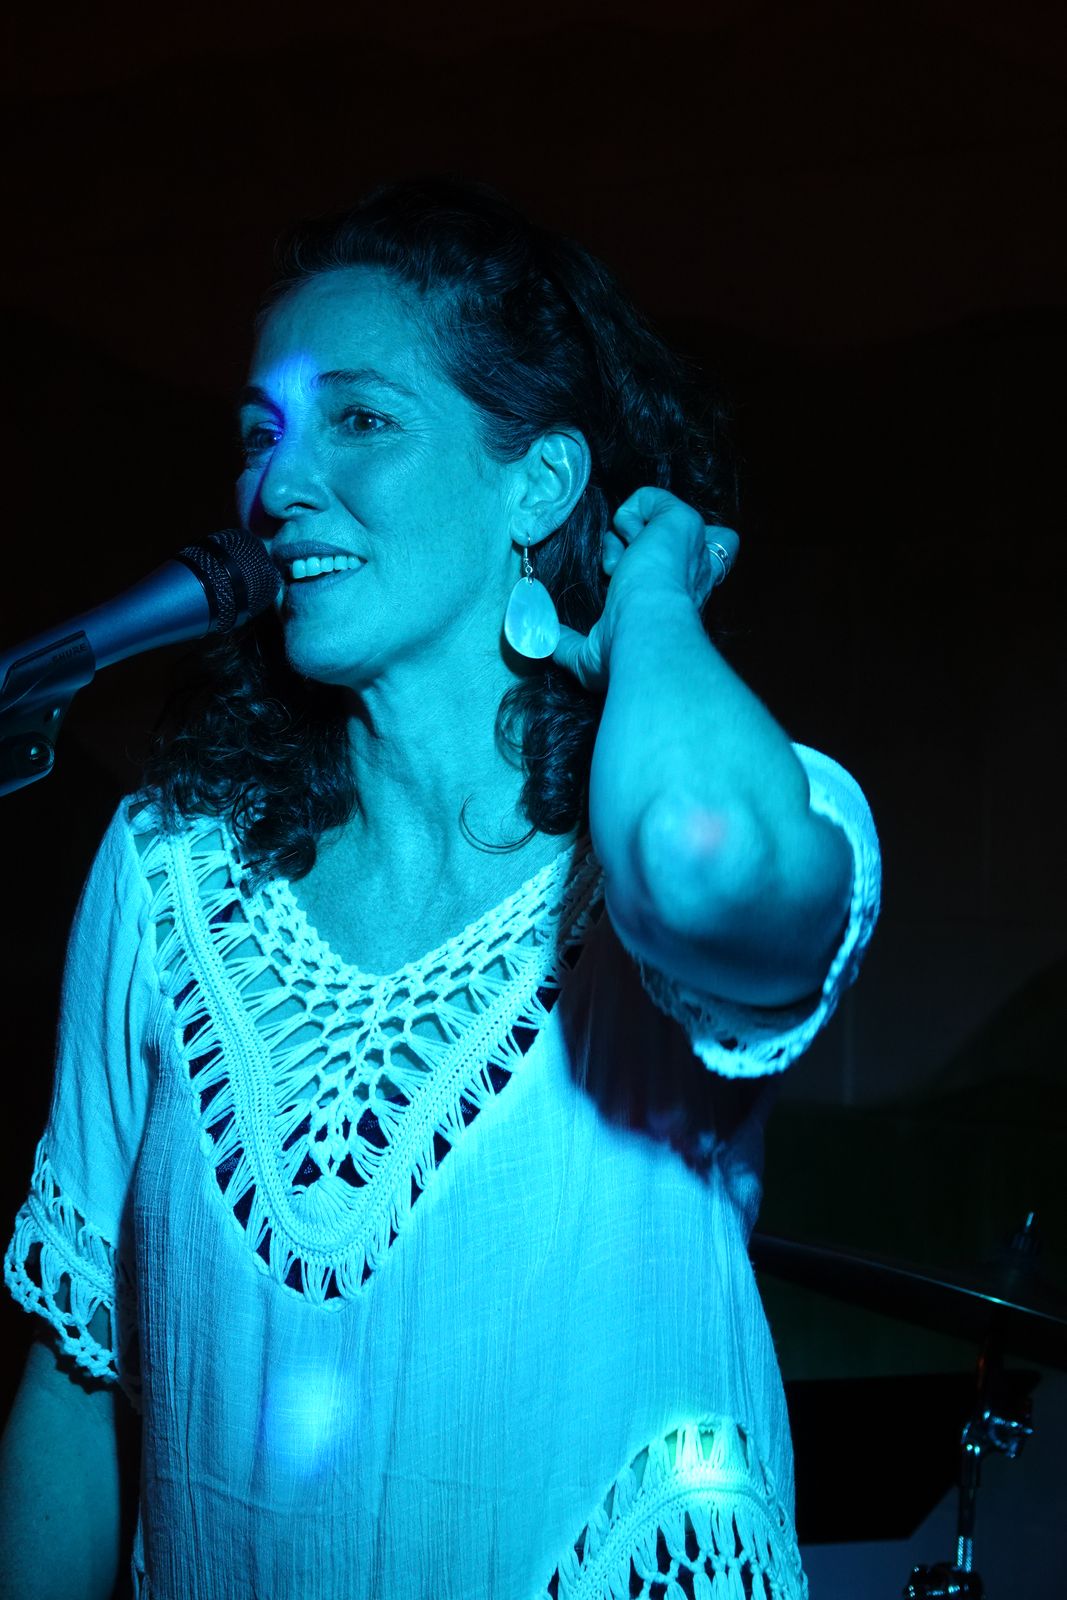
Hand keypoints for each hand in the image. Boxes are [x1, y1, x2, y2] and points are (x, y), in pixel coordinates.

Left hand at [552, 487, 739, 691]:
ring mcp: (688, 545)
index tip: (629, 579)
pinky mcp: (681, 522)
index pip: (686, 570)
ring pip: (656, 518)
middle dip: (636, 546)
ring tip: (619, 565)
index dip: (660, 566)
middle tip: (621, 572)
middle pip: (669, 540)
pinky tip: (628, 544)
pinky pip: (651, 498)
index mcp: (675, 598)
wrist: (647, 635)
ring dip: (627, 535)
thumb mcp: (592, 657)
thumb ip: (570, 645)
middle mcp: (689, 569)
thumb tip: (547, 643)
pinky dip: (629, 514)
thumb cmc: (627, 651)